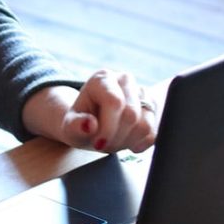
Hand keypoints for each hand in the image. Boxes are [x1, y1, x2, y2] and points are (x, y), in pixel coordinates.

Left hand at [22, 70, 156, 153]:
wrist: (91, 124)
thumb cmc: (80, 123)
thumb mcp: (70, 127)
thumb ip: (75, 125)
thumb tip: (89, 125)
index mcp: (102, 79)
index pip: (114, 102)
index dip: (108, 127)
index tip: (98, 144)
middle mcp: (124, 80)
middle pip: (131, 115)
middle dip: (116, 138)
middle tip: (103, 144)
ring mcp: (141, 93)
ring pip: (146, 125)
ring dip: (128, 142)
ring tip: (113, 141)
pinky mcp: (153, 108)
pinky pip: (154, 133)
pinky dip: (140, 143)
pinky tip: (126, 141)